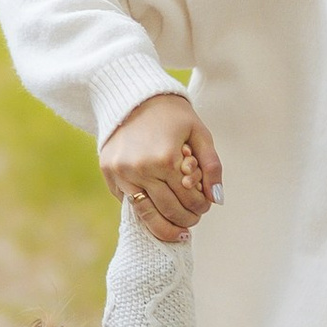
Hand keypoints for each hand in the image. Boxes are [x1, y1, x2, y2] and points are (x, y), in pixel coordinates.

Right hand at [100, 93, 222, 245]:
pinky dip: (145, 211)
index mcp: (166, 159)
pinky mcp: (109, 174)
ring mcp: (122, 174)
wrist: (132, 95)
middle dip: (188, 219)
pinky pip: (129, 204)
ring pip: (147, 216)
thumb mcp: (199, 133)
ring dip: (166, 227)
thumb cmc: (171, 114)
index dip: (202, 206)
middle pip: (170, 211)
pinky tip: (157, 213)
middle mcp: (141, 169)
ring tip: (178, 231)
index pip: (190, 199)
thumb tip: (217, 199)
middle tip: (194, 218)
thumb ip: (212, 166)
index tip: (206, 206)